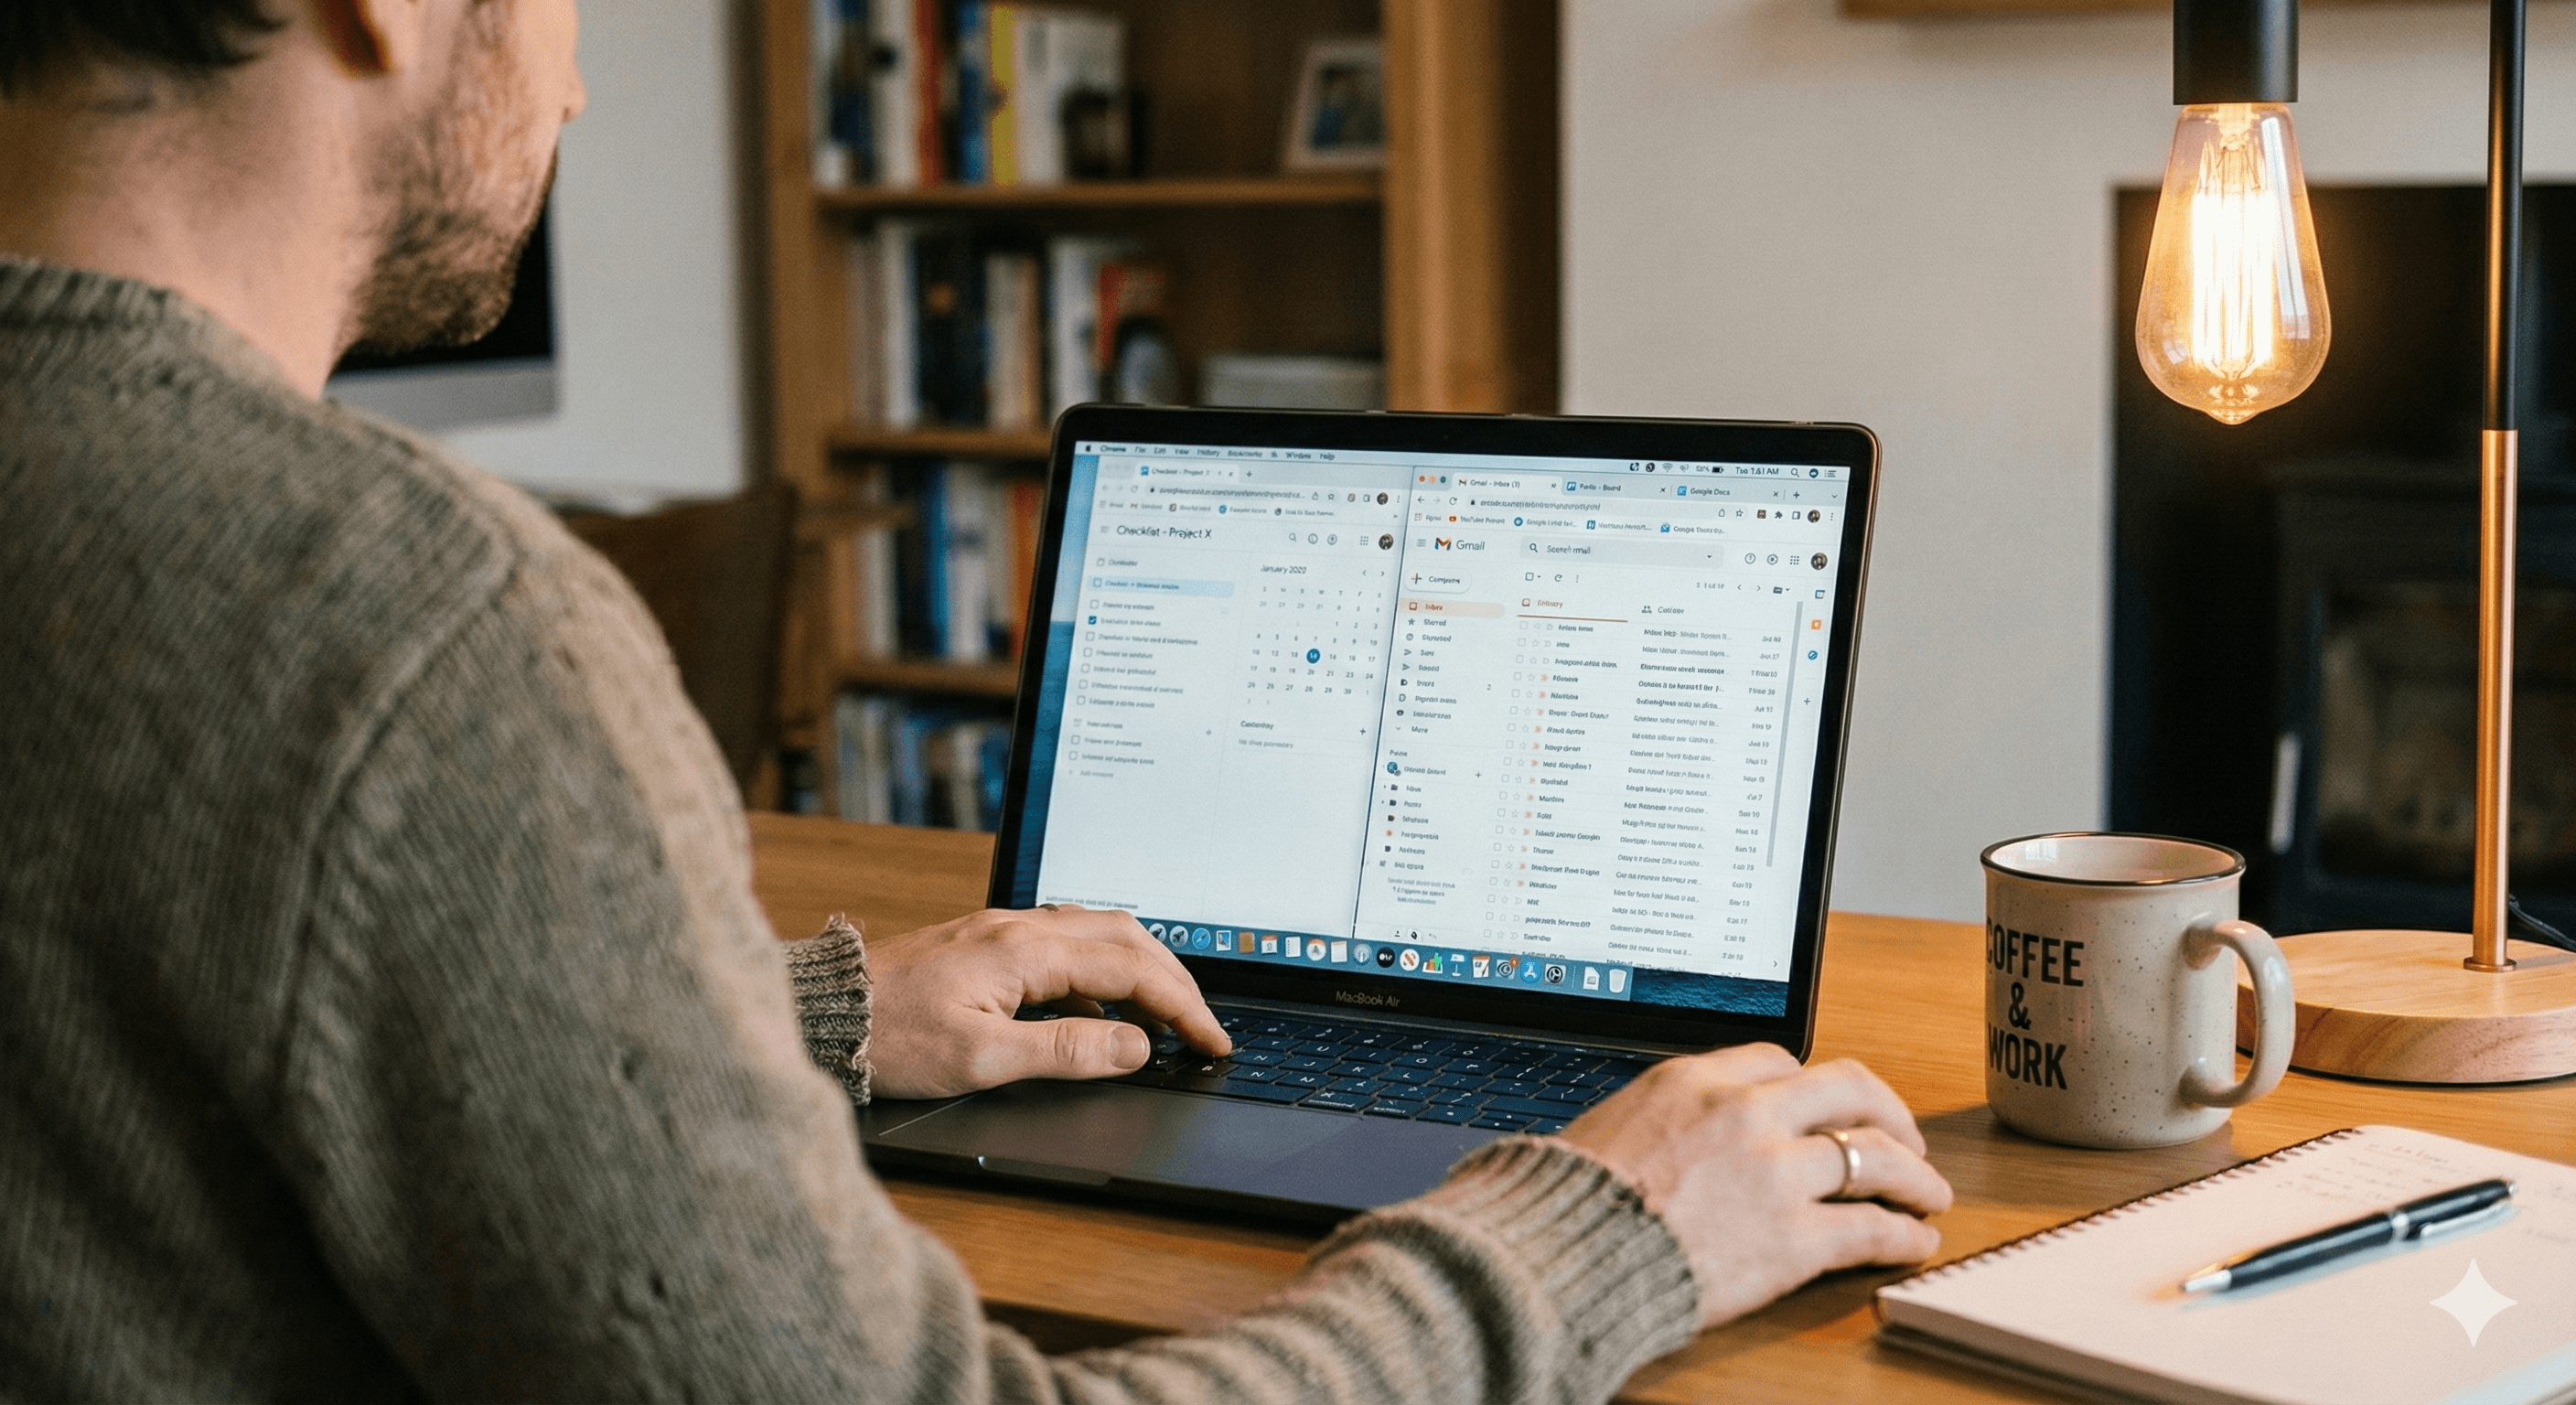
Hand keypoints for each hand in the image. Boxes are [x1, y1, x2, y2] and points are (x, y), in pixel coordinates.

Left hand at [863, 904, 1230, 1098]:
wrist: (822, 1012)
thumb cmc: (888, 1037)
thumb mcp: (981, 1061)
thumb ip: (1065, 1052)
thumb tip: (1135, 1048)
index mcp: (1026, 951)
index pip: (1133, 970)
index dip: (1183, 1008)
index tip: (1212, 1042)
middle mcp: (1019, 928)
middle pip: (1126, 937)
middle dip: (1175, 979)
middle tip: (1203, 1026)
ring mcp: (1002, 931)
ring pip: (1098, 934)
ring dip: (1142, 970)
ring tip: (1166, 1016)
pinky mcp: (986, 944)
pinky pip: (1066, 944)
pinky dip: (1103, 973)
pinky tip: (1099, 1011)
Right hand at [1557, 1044, 1952, 1327]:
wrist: (1565, 1255)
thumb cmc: (1571, 1200)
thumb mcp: (1613, 1125)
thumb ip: (1668, 1117)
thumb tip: (1683, 1130)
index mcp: (1696, 1079)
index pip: (1783, 1060)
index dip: (1816, 1086)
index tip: (1829, 1107)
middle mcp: (1745, 1113)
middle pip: (1848, 1091)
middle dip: (1889, 1114)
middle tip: (1905, 1139)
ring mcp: (1775, 1174)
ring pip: (1877, 1156)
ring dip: (1915, 1176)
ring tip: (1930, 1194)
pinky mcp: (1792, 1238)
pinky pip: (1871, 1227)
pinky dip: (1904, 1234)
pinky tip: (1915, 1240)